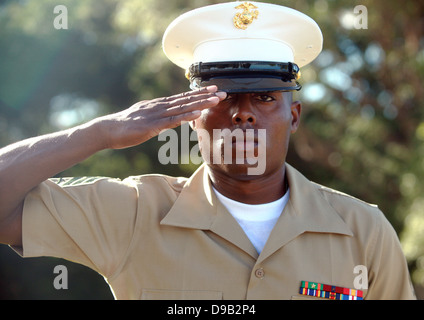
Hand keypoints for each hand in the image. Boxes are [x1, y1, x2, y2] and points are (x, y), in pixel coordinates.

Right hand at [98, 86, 225, 148]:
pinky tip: (197, 114)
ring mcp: (155, 115)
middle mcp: (159, 106)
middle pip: (186, 100)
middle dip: (205, 96)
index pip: (182, 98)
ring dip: (200, 103)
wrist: (107, 130)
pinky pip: (171, 121)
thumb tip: (171, 119)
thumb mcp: (145, 119)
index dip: (198, 93)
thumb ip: (159, 117)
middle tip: (222, 92)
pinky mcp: (151, 126)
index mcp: (158, 105)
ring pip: (182, 108)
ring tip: (215, 100)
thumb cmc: (125, 127)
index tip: (213, 90)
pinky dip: (185, 116)